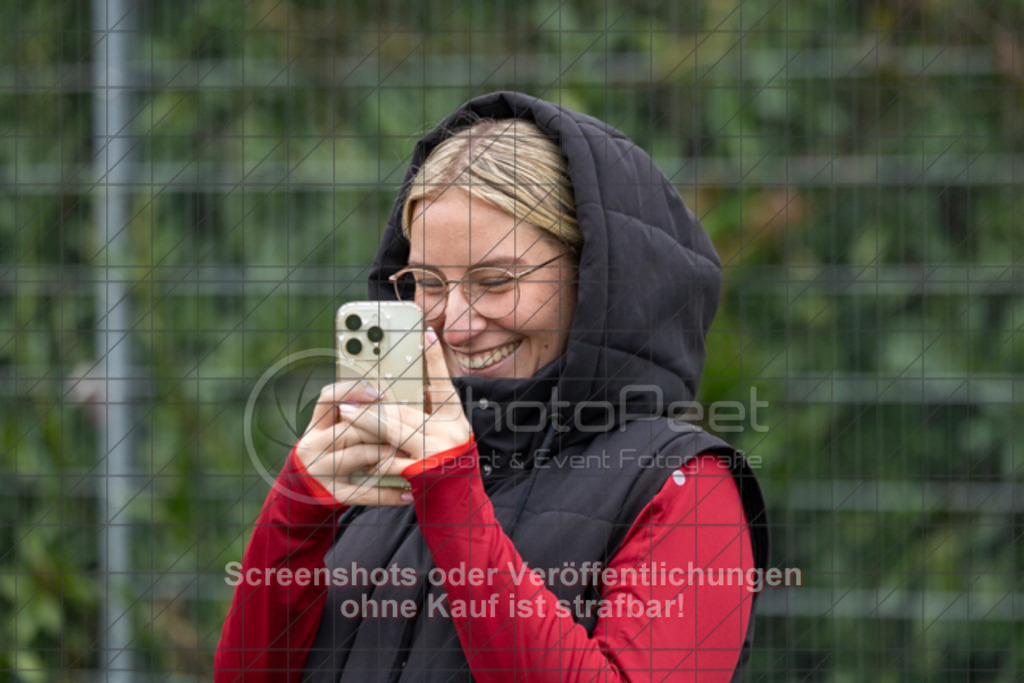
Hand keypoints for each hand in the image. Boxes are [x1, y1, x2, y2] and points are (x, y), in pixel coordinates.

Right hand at [294, 380, 417, 505]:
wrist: (308, 489)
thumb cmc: (331, 453)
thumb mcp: (332, 432)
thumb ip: (353, 417)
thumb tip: (387, 399)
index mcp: (315, 427)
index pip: (328, 398)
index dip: (354, 391)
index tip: (380, 394)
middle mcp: (313, 446)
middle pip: (351, 429)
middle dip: (383, 428)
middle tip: (408, 430)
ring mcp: (322, 471)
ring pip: (360, 454)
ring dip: (389, 453)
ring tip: (412, 455)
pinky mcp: (335, 493)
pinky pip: (366, 493)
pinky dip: (390, 494)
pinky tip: (408, 494)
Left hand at [331, 328, 472, 461]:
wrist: (460, 507)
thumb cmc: (449, 468)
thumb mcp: (447, 438)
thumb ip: (429, 417)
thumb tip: (409, 391)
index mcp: (457, 420)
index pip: (445, 384)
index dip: (435, 359)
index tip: (425, 333)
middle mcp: (452, 433)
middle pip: (405, 411)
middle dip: (374, 403)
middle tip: (349, 397)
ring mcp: (438, 452)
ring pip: (393, 432)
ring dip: (366, 422)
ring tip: (345, 414)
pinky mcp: (425, 473)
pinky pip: (391, 461)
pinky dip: (374, 459)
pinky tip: (358, 456)